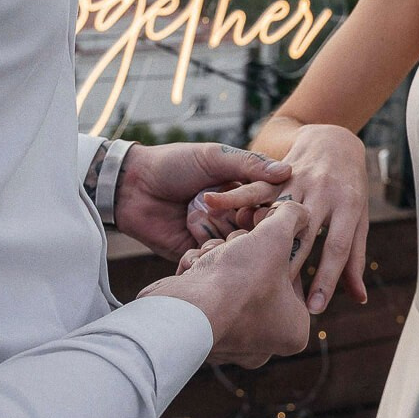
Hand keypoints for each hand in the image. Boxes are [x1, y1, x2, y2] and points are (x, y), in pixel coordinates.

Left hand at [114, 142, 290, 261]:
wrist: (131, 186)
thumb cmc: (174, 164)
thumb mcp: (213, 157)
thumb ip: (248, 165)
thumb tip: (286, 172)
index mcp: (240, 188)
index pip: (266, 201)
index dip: (268, 206)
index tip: (263, 207)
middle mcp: (232, 213)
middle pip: (256, 227)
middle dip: (251, 227)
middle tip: (239, 221)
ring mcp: (215, 234)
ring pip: (238, 246)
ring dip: (231, 241)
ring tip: (215, 232)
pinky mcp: (197, 253)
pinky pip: (215, 260)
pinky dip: (212, 254)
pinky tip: (203, 245)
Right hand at [138, 201, 311, 366]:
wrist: (185, 309)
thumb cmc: (240, 277)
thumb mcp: (277, 234)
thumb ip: (293, 216)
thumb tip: (299, 210)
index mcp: (293, 331)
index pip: (291, 274)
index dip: (276, 245)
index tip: (264, 233)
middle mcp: (264, 345)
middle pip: (259, 276)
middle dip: (244, 252)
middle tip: (238, 245)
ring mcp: (229, 342)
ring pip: (230, 281)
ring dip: (219, 258)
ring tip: (213, 258)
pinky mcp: (198, 334)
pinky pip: (205, 293)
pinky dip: (199, 274)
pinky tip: (195, 272)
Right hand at [196, 124, 368, 313]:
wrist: (335, 140)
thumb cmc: (349, 188)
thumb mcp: (357, 219)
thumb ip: (354, 259)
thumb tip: (359, 300)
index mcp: (348, 205)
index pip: (338, 247)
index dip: (326, 278)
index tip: (315, 309)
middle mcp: (324, 191)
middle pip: (304, 234)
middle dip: (289, 267)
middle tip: (272, 300)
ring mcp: (300, 179)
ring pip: (277, 211)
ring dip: (258, 235)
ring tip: (239, 262)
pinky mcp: (278, 171)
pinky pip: (255, 186)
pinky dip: (234, 196)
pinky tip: (211, 205)